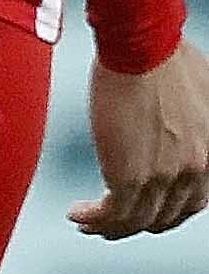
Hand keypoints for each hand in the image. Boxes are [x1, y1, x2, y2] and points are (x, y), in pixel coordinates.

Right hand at [74, 36, 208, 237]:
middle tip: (112, 219)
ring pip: (137, 221)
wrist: (144, 46)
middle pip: (165, 217)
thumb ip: (196, 124)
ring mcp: (165, 175)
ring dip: (109, 226)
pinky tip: (77, 213)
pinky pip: (113, 213)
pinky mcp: (130, 175)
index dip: (167, 212)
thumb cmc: (168, 56)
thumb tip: (179, 126)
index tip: (144, 208)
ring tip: (86, 220)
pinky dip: (94, 219)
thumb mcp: (202, 97)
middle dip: (136, 223)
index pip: (194, 202)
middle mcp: (196, 170)